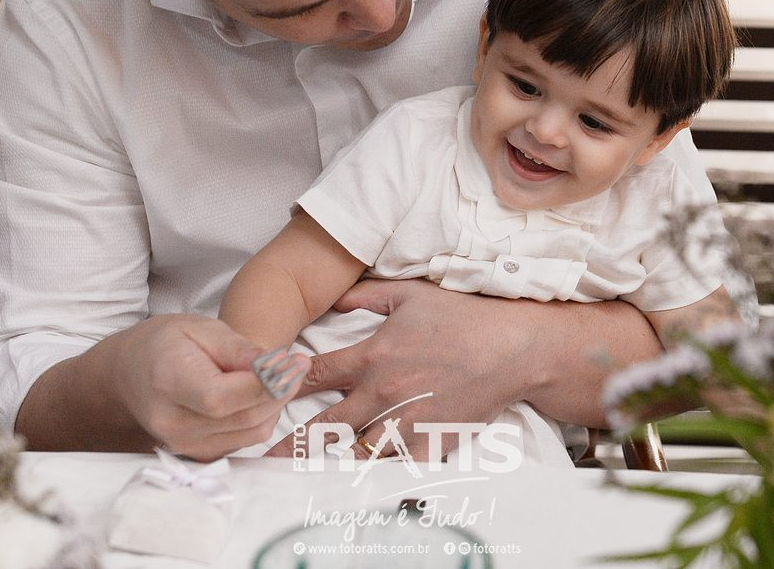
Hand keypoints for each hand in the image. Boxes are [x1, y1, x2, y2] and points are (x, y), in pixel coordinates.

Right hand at [19, 313, 307, 459]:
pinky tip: (260, 392)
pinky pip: (245, 440)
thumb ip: (237, 348)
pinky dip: (261, 416)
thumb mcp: (199, 328)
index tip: (296, 360)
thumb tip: (274, 365)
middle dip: (281, 389)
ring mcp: (185, 446)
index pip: (223, 397)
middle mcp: (173, 423)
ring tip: (278, 373)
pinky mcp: (199, 456)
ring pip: (251, 432)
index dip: (266, 382)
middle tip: (297, 362)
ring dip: (275, 404)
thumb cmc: (164, 344)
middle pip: (244, 417)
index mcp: (168, 383)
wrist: (128, 377)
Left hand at [265, 279, 538, 459]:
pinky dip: (382, 471)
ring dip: (337, 459)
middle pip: (325, 427)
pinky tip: (366, 479)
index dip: (282, 385)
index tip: (261, 396)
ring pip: (357, 453)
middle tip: (264, 458)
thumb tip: (333, 299)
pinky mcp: (431, 443)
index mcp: (372, 356)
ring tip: (312, 472)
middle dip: (291, 444)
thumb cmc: (461, 317)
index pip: (314, 375)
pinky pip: (397, 466)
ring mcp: (406, 422)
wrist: (511, 348)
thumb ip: (365, 295)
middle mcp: (382, 393)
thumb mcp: (409, 295)